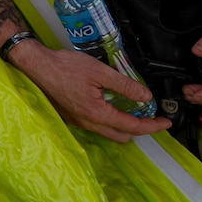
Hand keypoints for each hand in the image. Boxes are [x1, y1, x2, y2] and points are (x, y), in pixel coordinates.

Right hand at [7, 41, 168, 142]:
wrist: (36, 65)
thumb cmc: (65, 66)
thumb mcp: (99, 72)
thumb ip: (125, 85)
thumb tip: (146, 97)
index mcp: (97, 114)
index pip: (133, 127)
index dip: (153, 126)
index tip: (166, 122)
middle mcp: (88, 123)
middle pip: (121, 136)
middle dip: (139, 129)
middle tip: (150, 116)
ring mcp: (78, 121)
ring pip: (108, 132)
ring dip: (124, 125)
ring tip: (132, 109)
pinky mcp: (72, 116)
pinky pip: (97, 125)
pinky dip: (110, 120)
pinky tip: (110, 104)